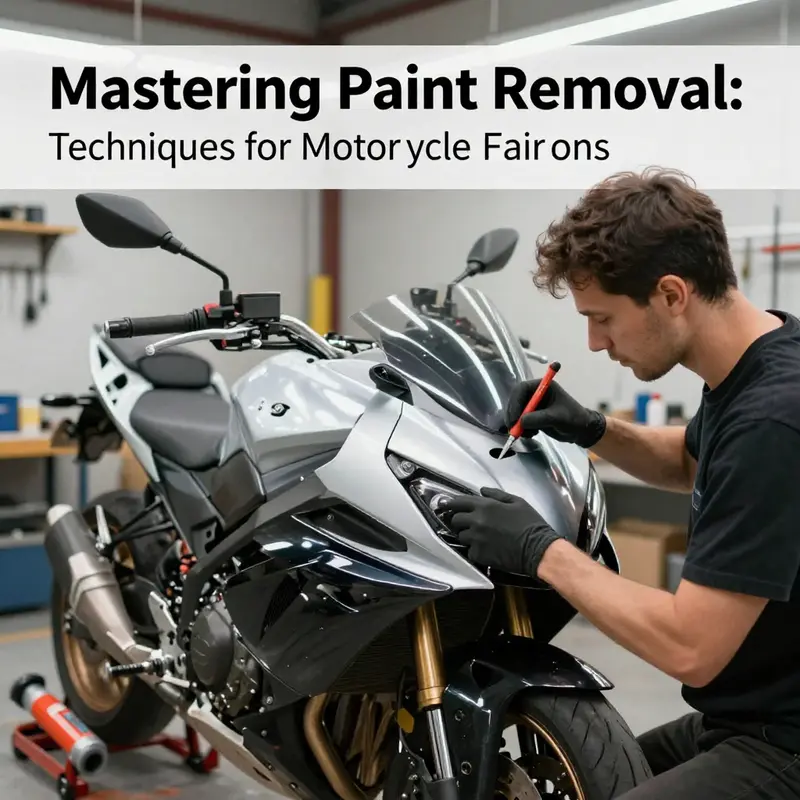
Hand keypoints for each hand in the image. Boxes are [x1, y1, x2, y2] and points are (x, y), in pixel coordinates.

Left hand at [445, 487, 563, 577]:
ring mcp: (476, 539)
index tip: (445, 505)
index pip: (459, 502)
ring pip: (461, 536)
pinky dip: (476, 550)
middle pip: (456, 520)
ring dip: (467, 536)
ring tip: (479, 537)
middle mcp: (476, 521)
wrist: (538, 549)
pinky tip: (486, 549)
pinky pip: (470, 551)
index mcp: (485, 506)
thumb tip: (481, 490)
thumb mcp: (517, 502)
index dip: (450, 503)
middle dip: (460, 520)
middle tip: (468, 523)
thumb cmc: (531, 523)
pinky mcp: (479, 555)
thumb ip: (497, 494)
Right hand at [505, 378, 605, 448]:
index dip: (515, 402)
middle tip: (513, 429)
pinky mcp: (532, 417)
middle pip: (515, 401)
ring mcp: (533, 406)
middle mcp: (536, 394)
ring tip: (528, 434)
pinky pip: (520, 422)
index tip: (515, 418)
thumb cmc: (573, 419)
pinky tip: (531, 434)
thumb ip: (538, 418)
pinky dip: (521, 429)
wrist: (581, 431)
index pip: (522, 389)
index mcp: (543, 386)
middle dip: (513, 415)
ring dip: (517, 424)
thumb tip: (521, 422)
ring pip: (516, 413)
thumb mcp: (557, 418)